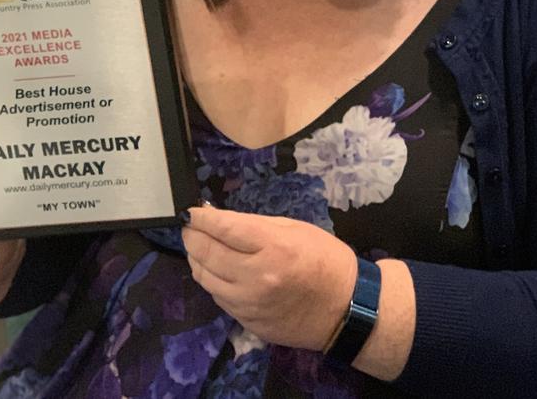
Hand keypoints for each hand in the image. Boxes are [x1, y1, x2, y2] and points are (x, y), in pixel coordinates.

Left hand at [183, 206, 356, 349]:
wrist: (346, 309)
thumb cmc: (324, 259)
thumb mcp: (294, 228)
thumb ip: (254, 225)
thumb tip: (220, 220)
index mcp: (272, 247)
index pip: (223, 228)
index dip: (201, 218)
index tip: (190, 212)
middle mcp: (256, 277)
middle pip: (207, 253)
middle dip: (192, 236)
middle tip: (190, 227)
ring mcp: (250, 304)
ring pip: (205, 278)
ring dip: (196, 259)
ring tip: (198, 246)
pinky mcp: (248, 323)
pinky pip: (218, 298)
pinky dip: (212, 280)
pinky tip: (216, 270)